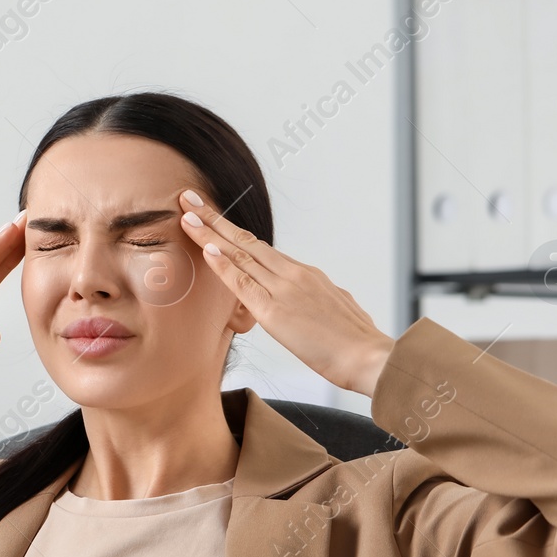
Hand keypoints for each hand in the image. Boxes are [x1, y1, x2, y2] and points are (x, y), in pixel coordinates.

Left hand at [177, 189, 393, 396]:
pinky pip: (243, 283)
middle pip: (246, 241)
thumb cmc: (356, 342)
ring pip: (240, 255)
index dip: (233, 232)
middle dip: (214, 220)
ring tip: (186, 215)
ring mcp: (284, 289)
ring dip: (209, 233)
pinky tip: (205, 249)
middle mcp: (293, 274)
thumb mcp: (334, 311)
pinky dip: (223, 265)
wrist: (370, 357)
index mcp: (306, 275)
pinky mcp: (276, 311)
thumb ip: (313, 301)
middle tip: (189, 199)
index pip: (261, 248)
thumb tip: (304, 303)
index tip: (212, 218)